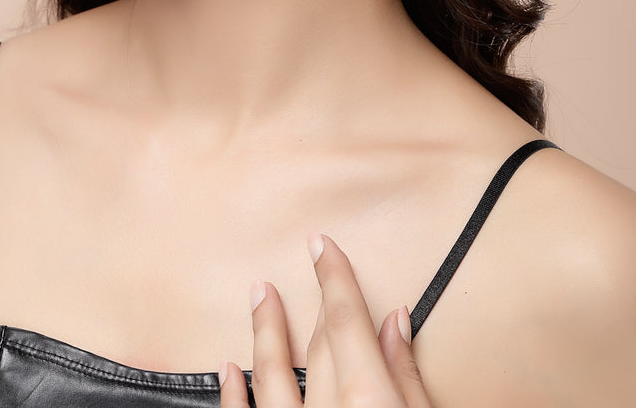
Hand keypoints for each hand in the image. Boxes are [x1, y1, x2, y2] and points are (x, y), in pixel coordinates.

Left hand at [219, 234, 431, 407]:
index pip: (347, 321)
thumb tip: (396, 325)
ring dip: (265, 330)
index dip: (334, 277)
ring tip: (259, 294)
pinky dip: (234, 392)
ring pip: (270, 375)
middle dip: (319, 302)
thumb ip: (408, 378)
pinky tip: (228, 367)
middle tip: (314, 263)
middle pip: (319, 345)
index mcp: (369, 399)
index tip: (321, 243)